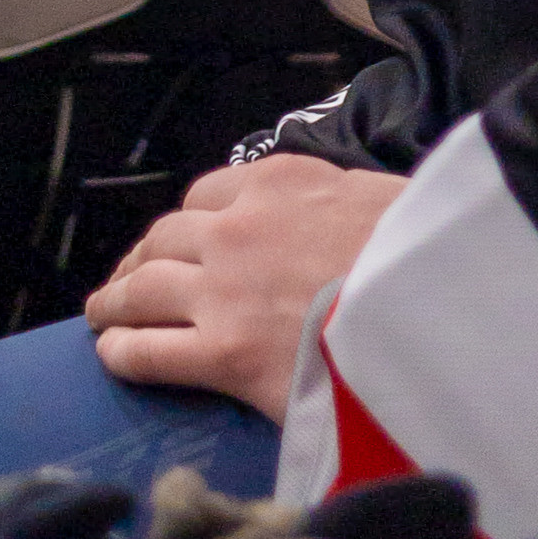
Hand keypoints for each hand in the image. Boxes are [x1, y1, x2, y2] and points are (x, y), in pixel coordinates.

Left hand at [85, 154, 407, 421]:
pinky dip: (124, 350)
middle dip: (144, 257)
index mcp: (279, 183)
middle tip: (132, 277)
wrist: (432, 307)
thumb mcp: (387, 198)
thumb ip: (348, 201)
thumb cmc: (423, 256)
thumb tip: (351, 215)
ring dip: (119, 299)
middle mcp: (238, 227)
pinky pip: (151, 350)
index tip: (184, 240)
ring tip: (105, 312)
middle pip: (167, 238)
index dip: (193, 221)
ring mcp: (223, 290)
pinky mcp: (223, 353)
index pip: (211, 193)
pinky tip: (112, 355)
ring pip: (145, 288)